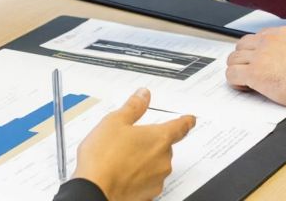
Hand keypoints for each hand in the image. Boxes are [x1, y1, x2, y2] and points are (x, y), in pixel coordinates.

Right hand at [74, 88, 195, 200]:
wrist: (94, 191)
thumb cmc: (103, 158)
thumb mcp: (114, 122)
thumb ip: (133, 107)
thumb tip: (143, 95)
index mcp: (159, 138)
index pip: (180, 127)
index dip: (186, 121)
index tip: (190, 120)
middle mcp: (163, 160)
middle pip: (164, 146)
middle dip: (150, 142)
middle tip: (129, 141)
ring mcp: (157, 179)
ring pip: (155, 164)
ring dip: (144, 160)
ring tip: (119, 159)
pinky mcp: (148, 194)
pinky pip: (147, 180)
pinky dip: (138, 176)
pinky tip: (121, 174)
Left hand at [225, 26, 285, 110]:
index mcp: (280, 34)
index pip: (256, 38)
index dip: (255, 52)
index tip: (257, 61)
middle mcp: (267, 41)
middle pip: (241, 46)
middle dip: (243, 59)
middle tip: (249, 71)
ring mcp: (259, 56)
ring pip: (233, 59)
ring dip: (237, 70)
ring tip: (246, 81)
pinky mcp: (255, 73)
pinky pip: (232, 74)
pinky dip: (235, 82)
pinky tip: (245, 87)